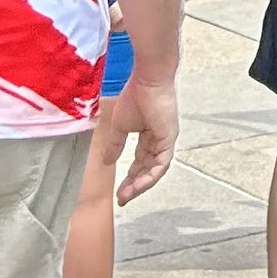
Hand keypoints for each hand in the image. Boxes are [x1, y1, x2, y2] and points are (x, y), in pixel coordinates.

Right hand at [113, 70, 178, 203]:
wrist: (147, 79)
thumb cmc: (134, 96)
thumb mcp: (119, 126)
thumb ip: (115, 145)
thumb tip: (107, 162)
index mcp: (149, 135)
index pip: (141, 161)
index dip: (130, 177)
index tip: (119, 192)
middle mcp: (159, 140)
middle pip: (148, 168)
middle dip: (135, 185)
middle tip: (122, 198)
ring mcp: (166, 139)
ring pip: (155, 170)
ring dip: (141, 184)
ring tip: (127, 196)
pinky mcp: (169, 138)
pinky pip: (162, 164)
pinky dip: (150, 176)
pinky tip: (138, 186)